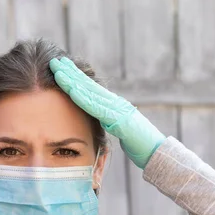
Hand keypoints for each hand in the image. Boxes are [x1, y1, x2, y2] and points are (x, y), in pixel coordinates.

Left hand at [49, 57, 164, 167]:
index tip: (61, 68)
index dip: (76, 77)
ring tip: (58, 70)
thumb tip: (100, 120)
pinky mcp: (120, 120)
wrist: (158, 153)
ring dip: (73, 81)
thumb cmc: (141, 146)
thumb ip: (111, 122)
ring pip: (91, 92)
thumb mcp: (122, 132)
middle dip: (71, 72)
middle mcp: (116, 103)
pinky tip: (72, 90)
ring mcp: (119, 110)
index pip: (91, 89)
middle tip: (55, 61)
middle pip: (89, 85)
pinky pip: (97, 107)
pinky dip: (84, 98)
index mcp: (115, 106)